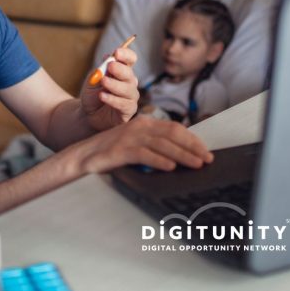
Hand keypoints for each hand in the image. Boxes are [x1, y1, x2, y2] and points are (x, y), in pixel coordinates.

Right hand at [76, 115, 213, 173]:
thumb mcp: (135, 144)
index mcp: (144, 123)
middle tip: (207, 159)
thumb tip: (181, 155)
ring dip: (182, 155)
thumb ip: (154, 145)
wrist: (82, 157)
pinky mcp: (120, 150)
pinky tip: (170, 168)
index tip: (206, 152)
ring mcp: (129, 137)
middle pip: (172, 134)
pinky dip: (159, 161)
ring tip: (196, 164)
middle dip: (193, 147)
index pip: (175, 128)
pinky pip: (144, 154)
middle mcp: (138, 127)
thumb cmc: (110, 153)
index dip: (193, 140)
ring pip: (162, 144)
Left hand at [81, 47, 138, 131]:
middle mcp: (129, 82)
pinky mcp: (128, 110)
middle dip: (120, 69)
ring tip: (103, 82)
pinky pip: (124, 104)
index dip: (126, 55)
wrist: (88, 115)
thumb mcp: (93, 80)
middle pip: (130, 74)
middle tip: (110, 66)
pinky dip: (112, 99)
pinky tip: (102, 96)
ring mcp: (130, 97)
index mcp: (122, 71)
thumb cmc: (92, 95)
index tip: (117, 53)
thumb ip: (101, 70)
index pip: (130, 59)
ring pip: (128, 89)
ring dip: (115, 84)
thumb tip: (108, 56)